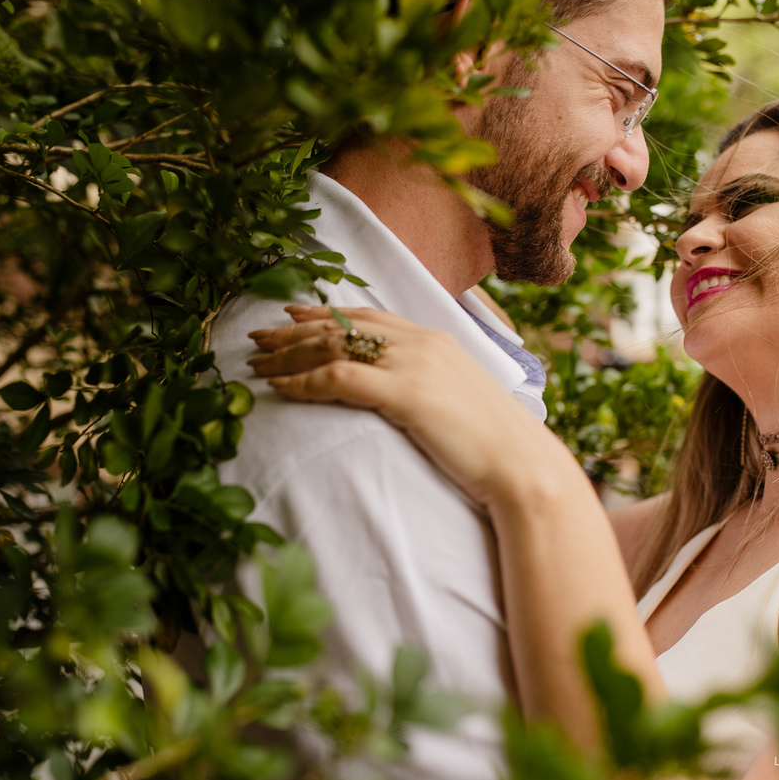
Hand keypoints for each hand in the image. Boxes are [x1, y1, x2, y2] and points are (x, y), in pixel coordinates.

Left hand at [248, 305, 575, 509]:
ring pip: (335, 346)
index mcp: (434, 339)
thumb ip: (428, 382)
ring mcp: (414, 364)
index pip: (367, 316)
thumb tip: (399, 391)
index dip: (325, 314)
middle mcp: (421, 342)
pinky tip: (280, 388)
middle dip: (295, 330)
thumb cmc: (492, 444)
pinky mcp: (406, 393)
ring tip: (257, 362)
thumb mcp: (456, 399)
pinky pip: (339, 378)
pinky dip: (303, 381)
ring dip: (290, 354)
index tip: (292, 314)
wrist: (521, 465)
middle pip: (343, 326)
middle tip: (258, 336)